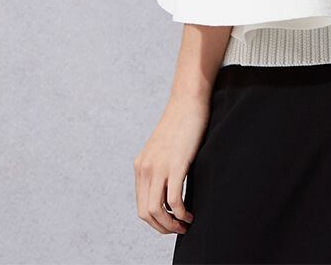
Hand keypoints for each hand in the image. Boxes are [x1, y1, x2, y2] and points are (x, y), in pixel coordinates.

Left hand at [134, 95, 209, 234]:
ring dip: (171, 224)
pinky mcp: (176, 164)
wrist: (188, 101)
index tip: (171, 222)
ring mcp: (159, 166)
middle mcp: (145, 168)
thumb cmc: (182, 123)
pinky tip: (190, 213)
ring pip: (156, 210)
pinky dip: (181, 212)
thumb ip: (162, 167)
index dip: (156, 221)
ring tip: (185, 224)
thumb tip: (169, 188)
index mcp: (141, 166)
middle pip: (146, 213)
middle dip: (162, 227)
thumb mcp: (164, 149)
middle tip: (179, 229)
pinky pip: (173, 200)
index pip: (141, 205)